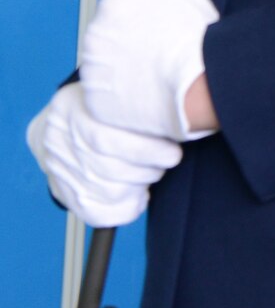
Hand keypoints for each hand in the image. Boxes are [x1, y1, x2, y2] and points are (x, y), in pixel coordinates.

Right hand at [26, 83, 183, 226]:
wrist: (60, 122)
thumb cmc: (103, 106)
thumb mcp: (114, 93)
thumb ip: (140, 102)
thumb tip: (183, 120)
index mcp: (71, 109)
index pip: (105, 139)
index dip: (146, 151)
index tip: (172, 153)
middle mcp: (59, 141)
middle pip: (109, 169)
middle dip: (148, 169)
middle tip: (168, 159)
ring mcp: (59, 168)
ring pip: (106, 192)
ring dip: (140, 186)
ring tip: (153, 172)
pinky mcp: (63, 192)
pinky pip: (95, 213)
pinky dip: (125, 210)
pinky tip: (140, 197)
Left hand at [78, 0, 217, 141]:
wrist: (194, 81)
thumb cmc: (193, 40)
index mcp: (112, 8)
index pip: (113, 11)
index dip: (134, 22)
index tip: (146, 32)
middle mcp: (94, 38)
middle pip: (105, 42)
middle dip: (125, 49)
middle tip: (151, 56)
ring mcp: (92, 72)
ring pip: (104, 72)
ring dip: (122, 74)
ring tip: (151, 77)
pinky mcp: (96, 102)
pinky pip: (106, 99)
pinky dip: (122, 100)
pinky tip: (144, 95)